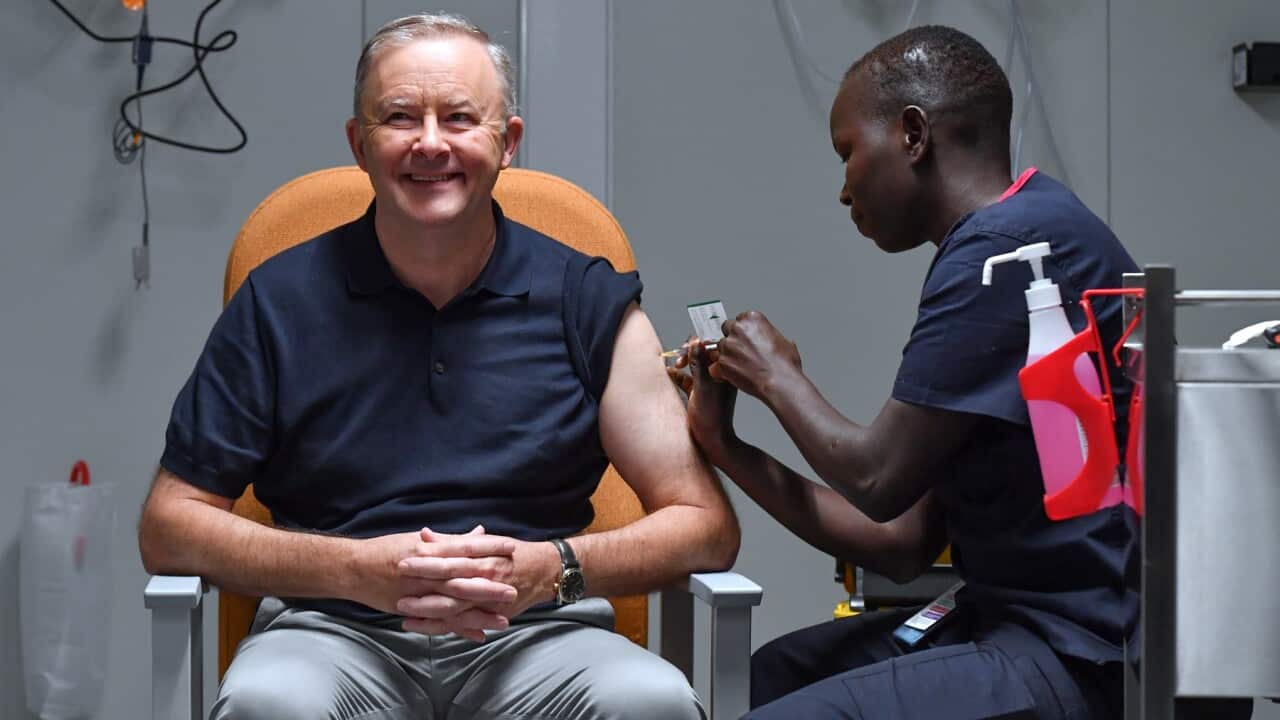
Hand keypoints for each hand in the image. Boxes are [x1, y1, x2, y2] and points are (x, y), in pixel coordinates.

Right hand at [352, 526, 517, 641]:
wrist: (353, 567)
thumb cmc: (388, 549)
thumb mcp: (420, 539)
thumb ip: (451, 539)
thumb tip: (480, 533)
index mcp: (429, 549)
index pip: (464, 547)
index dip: (488, 547)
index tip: (511, 548)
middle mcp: (425, 570)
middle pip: (462, 578)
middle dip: (489, 586)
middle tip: (514, 590)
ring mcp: (418, 591)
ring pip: (454, 604)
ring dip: (479, 613)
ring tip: (504, 620)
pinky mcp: (411, 608)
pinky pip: (438, 621)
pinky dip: (458, 629)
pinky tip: (478, 635)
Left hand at [397, 528, 558, 640]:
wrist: (545, 571)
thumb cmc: (512, 553)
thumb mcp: (487, 541)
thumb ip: (453, 540)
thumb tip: (424, 534)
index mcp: (483, 557)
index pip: (451, 558)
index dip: (428, 560)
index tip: (404, 560)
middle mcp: (486, 579)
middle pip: (450, 585)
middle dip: (424, 587)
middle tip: (398, 590)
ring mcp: (488, 600)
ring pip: (454, 609)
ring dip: (428, 611)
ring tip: (403, 613)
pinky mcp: (491, 614)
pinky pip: (463, 624)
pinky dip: (442, 627)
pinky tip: (421, 627)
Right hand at [668, 336, 738, 457]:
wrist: (712, 440)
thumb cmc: (713, 416)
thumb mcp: (703, 386)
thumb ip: (698, 364)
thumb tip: (695, 342)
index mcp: (725, 372)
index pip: (713, 349)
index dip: (699, 345)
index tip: (687, 348)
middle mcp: (717, 375)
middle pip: (701, 354)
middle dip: (689, 352)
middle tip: (680, 357)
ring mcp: (707, 383)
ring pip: (693, 365)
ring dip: (682, 362)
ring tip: (675, 365)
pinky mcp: (696, 391)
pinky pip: (685, 377)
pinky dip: (677, 374)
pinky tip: (669, 373)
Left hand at [707, 311, 801, 400]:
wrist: (779, 382)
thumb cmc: (784, 364)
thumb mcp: (782, 339)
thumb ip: (768, 334)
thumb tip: (769, 338)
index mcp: (752, 318)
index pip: (739, 319)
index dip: (743, 331)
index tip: (747, 338)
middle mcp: (738, 329)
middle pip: (727, 329)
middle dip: (733, 339)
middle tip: (743, 351)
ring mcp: (728, 345)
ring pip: (720, 347)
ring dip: (727, 355)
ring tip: (742, 366)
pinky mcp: (722, 362)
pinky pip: (716, 366)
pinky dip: (722, 372)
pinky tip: (734, 375)